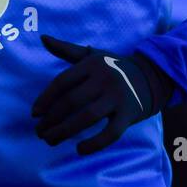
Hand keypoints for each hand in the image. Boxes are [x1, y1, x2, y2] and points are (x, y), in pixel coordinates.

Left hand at [31, 34, 174, 154]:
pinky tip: (79, 149)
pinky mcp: (130, 113)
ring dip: (65, 131)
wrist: (152, 76)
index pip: (62, 82)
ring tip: (51, 140)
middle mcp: (104, 78)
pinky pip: (110, 133)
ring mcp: (118, 96)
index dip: (45, 99)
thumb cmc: (114, 67)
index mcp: (92, 64)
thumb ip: (66, 49)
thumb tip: (43, 37)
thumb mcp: (93, 56)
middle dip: (51, 119)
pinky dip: (94, 143)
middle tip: (40, 132)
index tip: (34, 114)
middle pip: (71, 101)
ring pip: (87, 117)